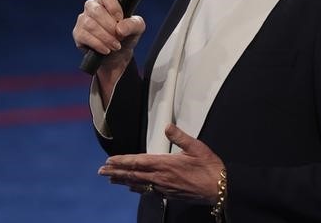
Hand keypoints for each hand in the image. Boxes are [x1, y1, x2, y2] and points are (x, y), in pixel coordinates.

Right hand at [72, 0, 145, 70]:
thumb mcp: (137, 29)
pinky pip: (84, 36)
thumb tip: (120, 28)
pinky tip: (106, 49)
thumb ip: (133, 24)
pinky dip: (98, 44)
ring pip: (90, 24)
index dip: (114, 6)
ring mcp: (83, 19)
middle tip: (120, 37)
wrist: (117, 55)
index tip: (120, 19)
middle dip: (110, 26)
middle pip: (97, 11)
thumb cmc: (126, 36)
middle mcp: (92, 7)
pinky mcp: (78, 33)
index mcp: (107, 0)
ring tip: (116, 46)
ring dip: (105, 37)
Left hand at [98, 124, 224, 202]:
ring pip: (139, 184)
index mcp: (166, 164)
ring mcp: (164, 188)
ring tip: (111, 179)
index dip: (123, 161)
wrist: (219, 188)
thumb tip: (167, 126)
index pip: (139, 162)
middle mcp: (162, 178)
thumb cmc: (209, 167)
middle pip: (134, 175)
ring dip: (123, 181)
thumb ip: (180, 136)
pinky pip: (148, 191)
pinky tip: (132, 188)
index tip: (110, 160)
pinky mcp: (169, 194)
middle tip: (101, 171)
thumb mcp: (196, 147)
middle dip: (116, 172)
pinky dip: (137, 188)